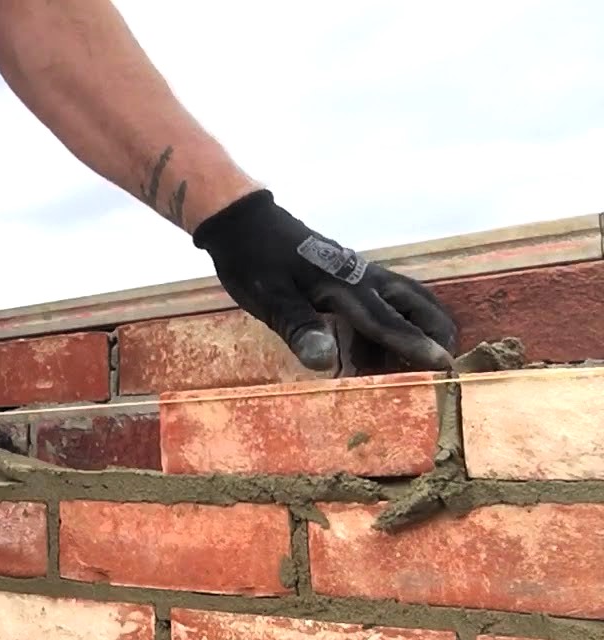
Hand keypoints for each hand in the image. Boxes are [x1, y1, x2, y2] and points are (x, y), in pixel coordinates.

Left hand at [192, 189, 457, 371]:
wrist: (242, 223)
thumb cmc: (254, 263)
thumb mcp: (270, 300)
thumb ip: (300, 328)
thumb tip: (325, 362)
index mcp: (346, 286)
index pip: (388, 322)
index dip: (416, 346)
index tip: (445, 366)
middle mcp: (361, 277)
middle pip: (415, 302)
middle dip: (436, 330)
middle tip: (447, 361)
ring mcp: (356, 273)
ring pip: (405, 298)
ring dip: (418, 326)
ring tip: (417, 360)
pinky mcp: (346, 274)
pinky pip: (384, 299)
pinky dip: (393, 321)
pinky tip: (375, 347)